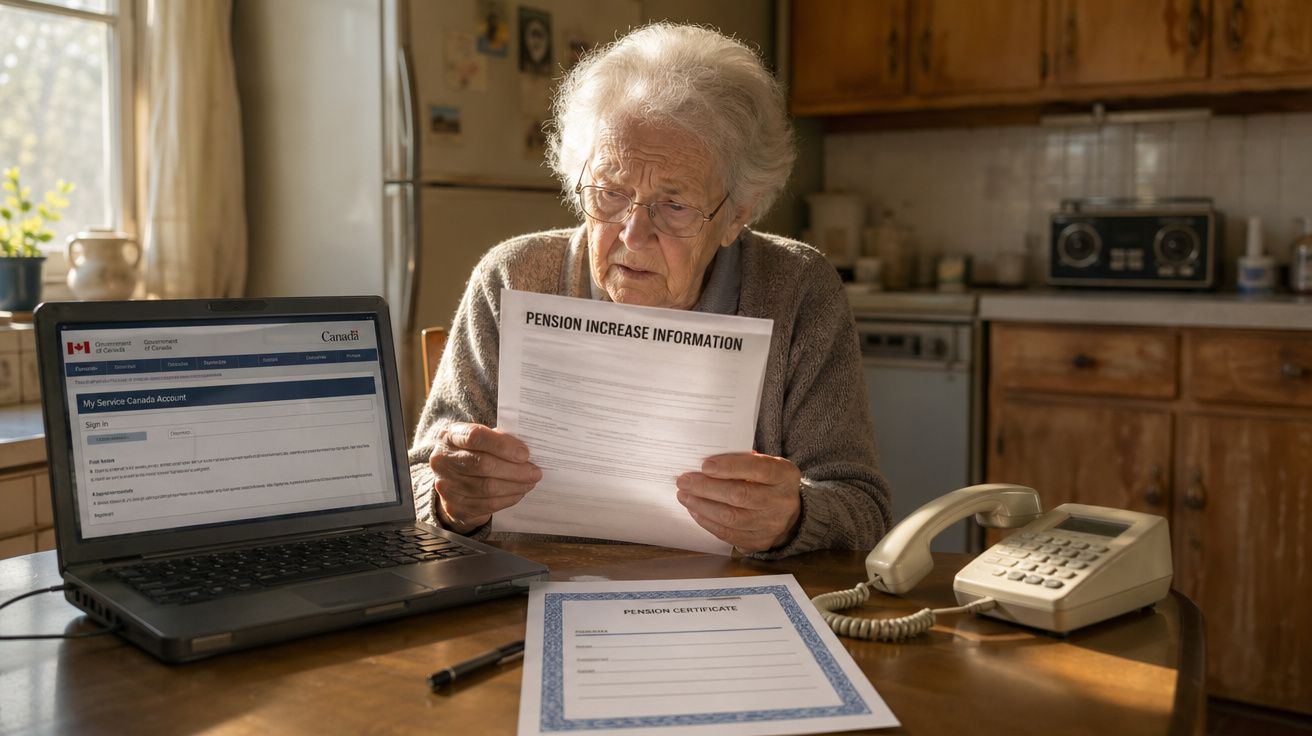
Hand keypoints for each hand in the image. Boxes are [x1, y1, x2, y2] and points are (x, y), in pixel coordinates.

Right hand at [429, 422, 541, 533]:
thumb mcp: (481, 440)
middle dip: (514, 470)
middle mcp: (442, 460)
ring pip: (487, 487)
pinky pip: (487, 504)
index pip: (475, 436)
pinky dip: (508, 499)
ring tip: (530, 482)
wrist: (451, 481)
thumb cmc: (473, 453)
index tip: (524, 453)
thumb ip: (499, 440)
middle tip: (535, 472)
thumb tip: (526, 452)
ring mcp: (445, 485)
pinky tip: (518, 493)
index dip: (502, 445)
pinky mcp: (454, 506)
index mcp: (450, 436)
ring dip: (515, 486)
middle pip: (483, 464)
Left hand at [675, 452, 801, 552]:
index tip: (705, 465)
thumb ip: (741, 461)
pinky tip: (695, 510)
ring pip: (731, 517)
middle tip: (684, 481)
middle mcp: (782, 501)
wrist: (788, 512)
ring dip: (702, 506)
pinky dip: (708, 522)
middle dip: (707, 488)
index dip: (730, 467)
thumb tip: (704, 464)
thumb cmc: (767, 482)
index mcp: (785, 475)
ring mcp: (772, 525)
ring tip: (684, 496)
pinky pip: (729, 534)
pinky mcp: (760, 542)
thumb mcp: (764, 465)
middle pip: (740, 495)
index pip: (758, 469)